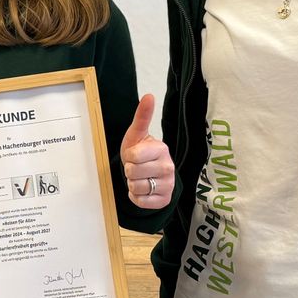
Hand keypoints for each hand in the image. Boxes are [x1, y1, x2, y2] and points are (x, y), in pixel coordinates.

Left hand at [121, 93, 173, 209]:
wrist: (148, 174)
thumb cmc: (140, 153)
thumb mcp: (137, 135)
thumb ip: (142, 116)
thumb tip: (149, 96)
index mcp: (161, 148)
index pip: (134, 156)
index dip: (128, 157)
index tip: (135, 155)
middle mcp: (168, 166)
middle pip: (133, 172)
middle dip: (129, 171)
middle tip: (136, 167)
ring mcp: (168, 184)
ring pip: (136, 188)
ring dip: (132, 184)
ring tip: (139, 178)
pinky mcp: (165, 199)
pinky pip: (141, 202)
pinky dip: (136, 197)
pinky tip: (142, 190)